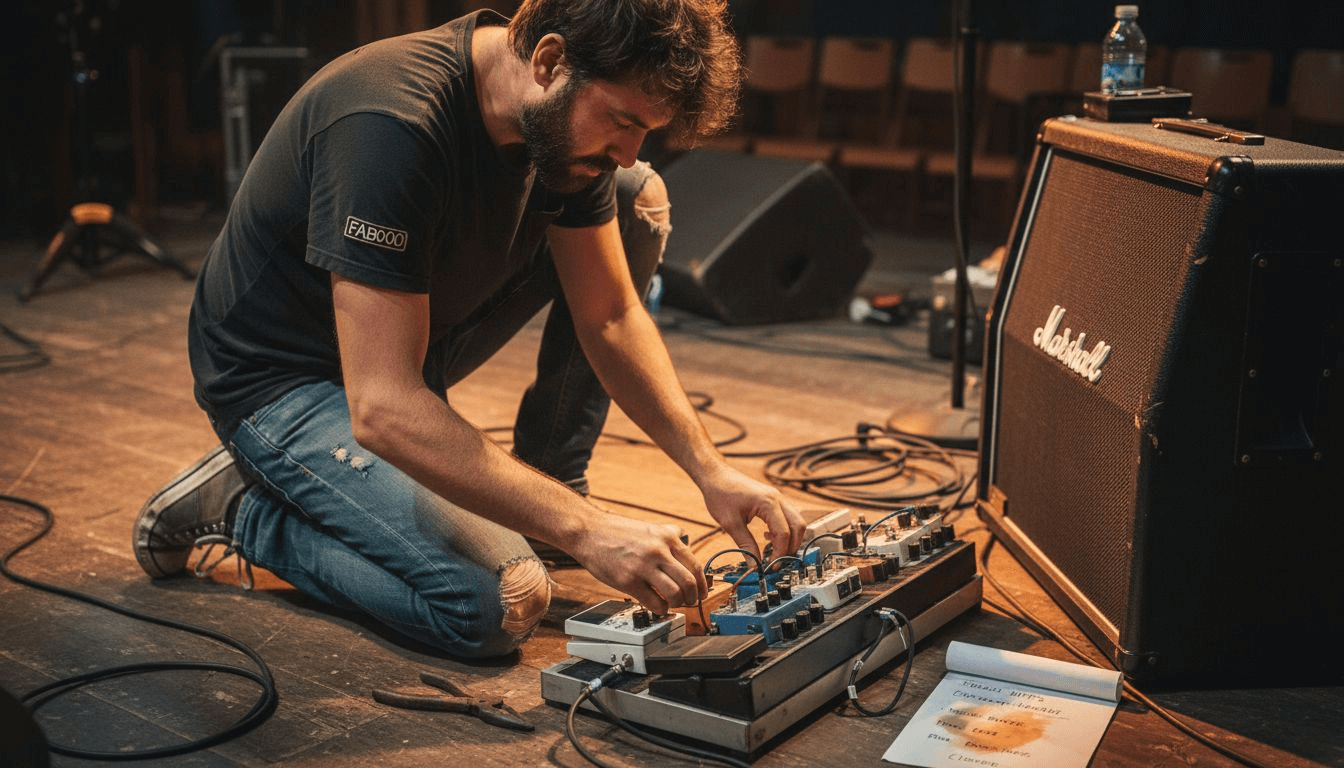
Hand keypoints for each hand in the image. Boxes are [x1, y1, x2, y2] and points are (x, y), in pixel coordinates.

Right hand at [569, 514, 705, 614]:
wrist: (590, 531)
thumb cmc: (617, 531)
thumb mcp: (650, 527)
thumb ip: (669, 535)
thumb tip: (685, 542)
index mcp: (667, 537)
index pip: (695, 566)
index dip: (702, 584)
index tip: (701, 592)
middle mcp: (658, 551)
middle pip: (689, 582)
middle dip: (693, 597)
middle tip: (690, 602)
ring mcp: (643, 566)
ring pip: (675, 594)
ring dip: (678, 604)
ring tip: (672, 604)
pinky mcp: (628, 580)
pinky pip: (654, 602)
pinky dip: (660, 609)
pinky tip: (658, 606)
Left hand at [699, 465, 804, 562]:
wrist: (714, 475)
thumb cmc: (720, 494)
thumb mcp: (730, 524)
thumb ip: (746, 545)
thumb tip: (755, 565)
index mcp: (768, 503)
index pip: (784, 534)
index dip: (780, 553)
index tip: (771, 566)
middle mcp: (777, 499)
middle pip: (798, 526)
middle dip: (791, 547)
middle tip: (777, 562)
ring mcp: (777, 497)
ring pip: (796, 521)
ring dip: (790, 538)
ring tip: (774, 552)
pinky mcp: (772, 499)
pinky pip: (787, 516)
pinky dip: (784, 530)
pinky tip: (768, 536)